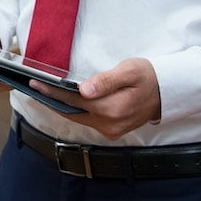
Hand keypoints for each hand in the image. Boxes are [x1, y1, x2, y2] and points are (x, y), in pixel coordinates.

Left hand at [30, 57, 160, 138]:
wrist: (167, 92)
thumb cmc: (148, 76)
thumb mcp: (128, 71)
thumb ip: (105, 81)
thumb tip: (84, 90)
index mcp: (113, 108)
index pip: (74, 100)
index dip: (53, 91)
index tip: (36, 82)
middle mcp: (110, 124)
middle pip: (73, 112)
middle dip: (52, 99)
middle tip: (34, 86)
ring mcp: (111, 129)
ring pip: (78, 118)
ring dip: (61, 106)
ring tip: (44, 91)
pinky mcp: (112, 130)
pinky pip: (87, 121)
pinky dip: (74, 111)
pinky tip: (65, 100)